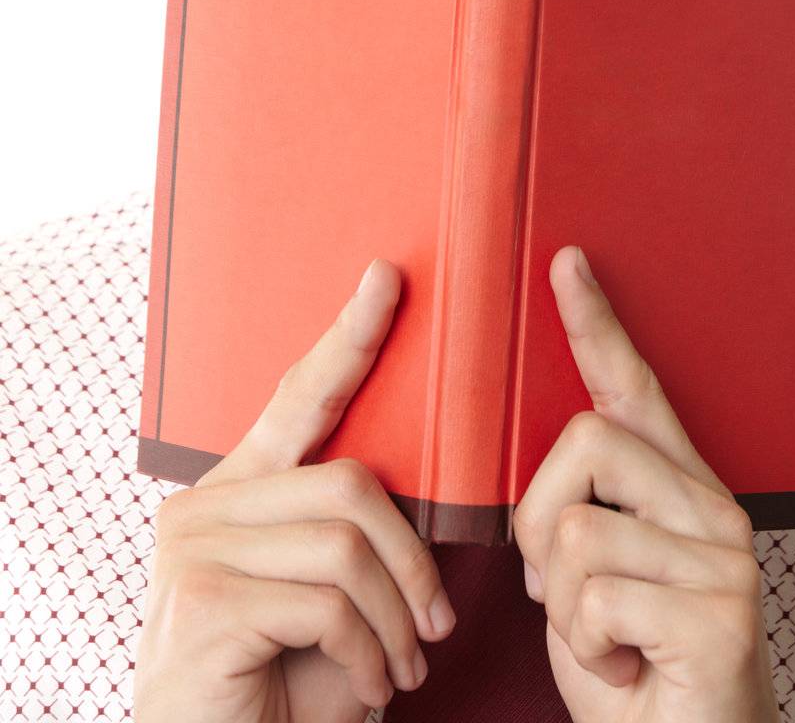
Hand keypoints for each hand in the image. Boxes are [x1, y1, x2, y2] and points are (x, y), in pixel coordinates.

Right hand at [133, 258, 456, 722]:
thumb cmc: (282, 683)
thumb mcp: (330, 596)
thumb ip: (355, 533)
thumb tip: (428, 491)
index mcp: (236, 489)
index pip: (300, 397)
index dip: (349, 338)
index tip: (386, 280)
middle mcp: (203, 504)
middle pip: (350, 483)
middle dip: (410, 560)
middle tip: (434, 627)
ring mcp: (194, 548)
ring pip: (346, 545)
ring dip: (394, 618)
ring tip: (402, 668)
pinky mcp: (202, 601)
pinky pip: (328, 603)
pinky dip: (369, 652)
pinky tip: (369, 687)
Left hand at [512, 247, 780, 722]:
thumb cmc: (633, 670)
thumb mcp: (587, 580)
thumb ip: (575, 516)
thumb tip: (535, 479)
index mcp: (679, 488)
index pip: (634, 387)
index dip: (597, 324)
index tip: (568, 264)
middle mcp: (713, 507)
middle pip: (583, 442)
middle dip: (536, 520)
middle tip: (559, 591)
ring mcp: (725, 557)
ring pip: (575, 529)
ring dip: (560, 605)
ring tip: (605, 641)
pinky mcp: (722, 612)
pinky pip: (596, 596)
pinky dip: (586, 646)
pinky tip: (626, 669)